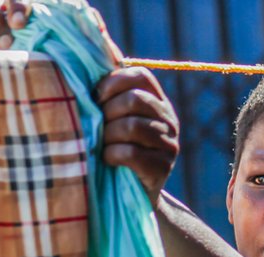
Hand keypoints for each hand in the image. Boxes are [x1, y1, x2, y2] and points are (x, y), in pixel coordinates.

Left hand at [97, 67, 179, 206]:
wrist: (131, 196)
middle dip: (108, 112)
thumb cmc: (113, 149)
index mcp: (157, 102)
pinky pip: (131, 153)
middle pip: (135, 100)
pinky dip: (112, 155)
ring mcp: (169, 145)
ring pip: (133, 127)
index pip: (141, 75)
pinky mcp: (162, 168)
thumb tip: (94, 53)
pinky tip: (107, 160)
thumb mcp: (112, 118)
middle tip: (99, 128)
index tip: (97, 98)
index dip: (113, 83)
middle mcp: (169, 120)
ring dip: (108, 136)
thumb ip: (108, 93)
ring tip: (103, 145)